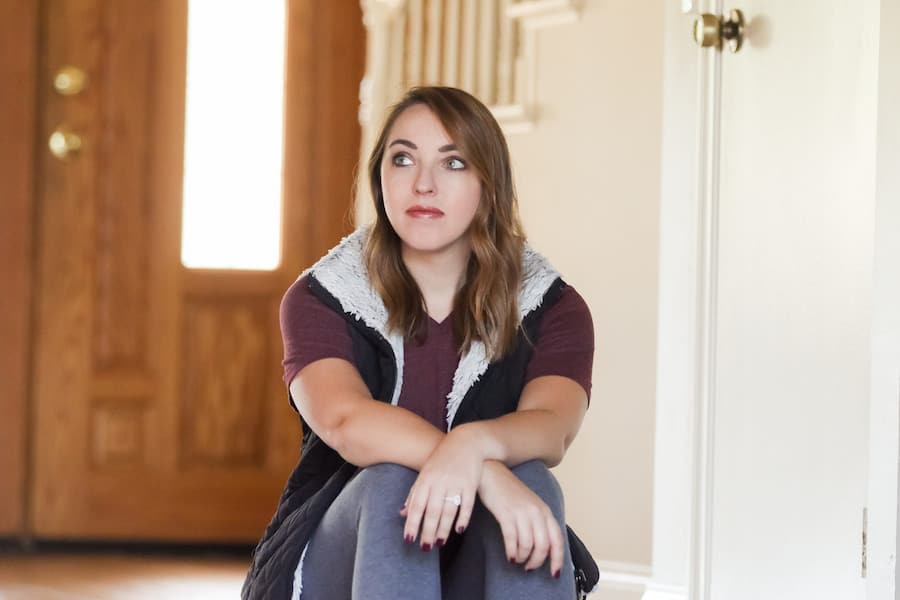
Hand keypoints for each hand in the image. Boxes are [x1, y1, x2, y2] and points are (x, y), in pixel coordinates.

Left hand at [400, 425, 483, 549]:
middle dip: (427, 531)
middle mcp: (439, 481)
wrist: (466, 442)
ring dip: (444, 529)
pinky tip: (459, 530)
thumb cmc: (442, 460)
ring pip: (449, 510)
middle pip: (432, 511)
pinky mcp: (471, 484)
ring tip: (439, 543)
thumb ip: (415, 493)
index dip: (412, 523)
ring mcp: (456, 482)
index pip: (416, 505)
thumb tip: (403, 514)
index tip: (408, 539)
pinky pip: (467, 505)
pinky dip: (463, 518)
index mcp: (425, 479)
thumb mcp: (426, 473)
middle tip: (425, 547)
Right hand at [478, 461, 563, 577]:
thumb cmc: (509, 492)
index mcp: (545, 511)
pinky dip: (512, 552)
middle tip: (528, 567)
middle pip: (543, 546)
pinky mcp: (506, 513)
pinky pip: (512, 539)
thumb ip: (539, 523)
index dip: (558, 559)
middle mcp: (536, 512)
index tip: (554, 573)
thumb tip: (543, 549)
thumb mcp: (530, 506)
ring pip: (528, 545)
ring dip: (522, 557)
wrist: (491, 473)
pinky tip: (510, 556)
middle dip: (536, 561)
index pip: (557, 539)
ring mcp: (521, 512)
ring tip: (517, 559)